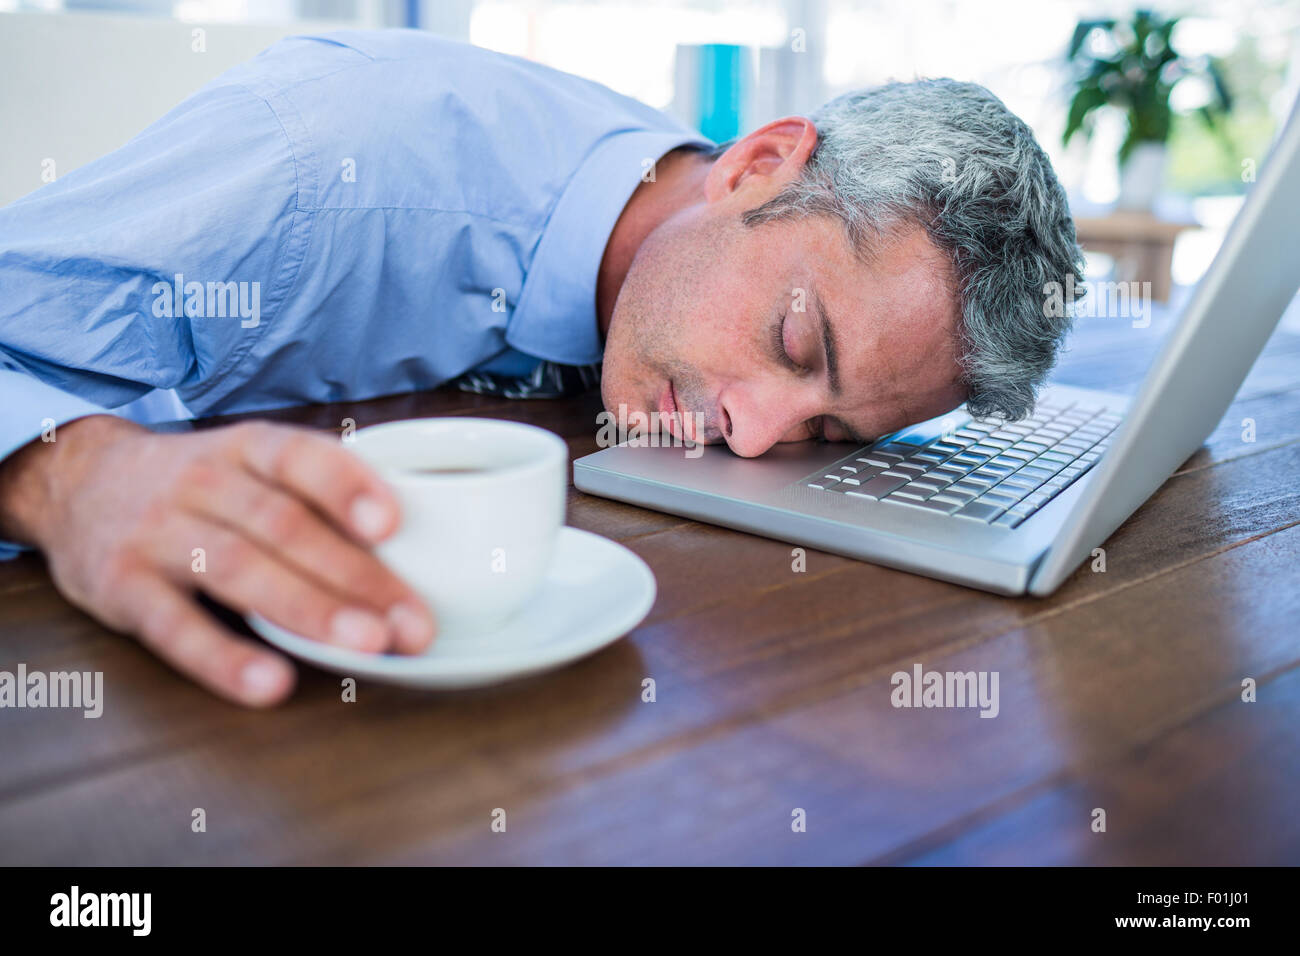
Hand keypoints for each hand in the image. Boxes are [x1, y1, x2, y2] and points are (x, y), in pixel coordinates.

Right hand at [0, 415, 434, 706]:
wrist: (79, 484)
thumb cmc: (200, 486)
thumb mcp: (250, 463)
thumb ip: (315, 493)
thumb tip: (419, 542)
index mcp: (245, 449)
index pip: (300, 457)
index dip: (348, 488)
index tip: (396, 525)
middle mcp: (202, 483)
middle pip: (285, 527)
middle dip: (357, 577)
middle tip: (413, 623)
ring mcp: (159, 534)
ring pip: (239, 570)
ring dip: (309, 610)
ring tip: (366, 645)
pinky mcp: (123, 587)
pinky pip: (176, 626)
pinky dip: (224, 658)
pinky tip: (271, 683)